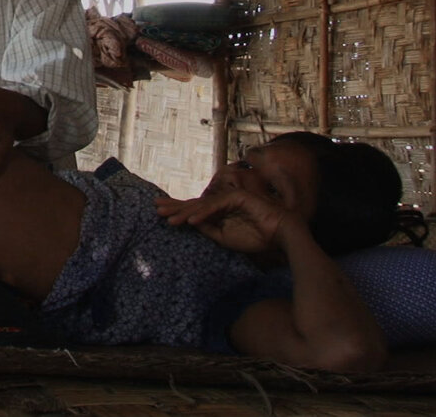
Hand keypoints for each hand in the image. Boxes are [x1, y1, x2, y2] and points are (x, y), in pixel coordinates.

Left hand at [154, 181, 295, 254]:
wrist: (279, 237)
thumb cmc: (255, 238)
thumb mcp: (224, 238)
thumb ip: (208, 230)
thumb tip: (189, 224)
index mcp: (218, 212)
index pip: (194, 210)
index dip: (178, 212)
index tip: (160, 215)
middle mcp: (221, 203)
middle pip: (194, 204)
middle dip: (175, 207)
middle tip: (156, 208)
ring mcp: (229, 198)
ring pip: (202, 205)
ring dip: (185, 213)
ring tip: (169, 220)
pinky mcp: (237, 197)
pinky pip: (216, 207)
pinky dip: (203, 214)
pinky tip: (191, 221)